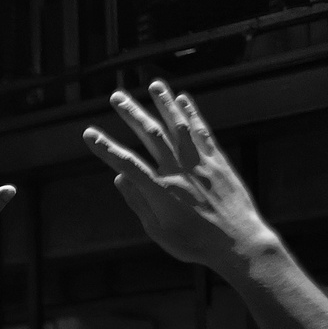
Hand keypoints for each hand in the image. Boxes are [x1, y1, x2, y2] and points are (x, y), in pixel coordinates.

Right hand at [82, 82, 275, 273]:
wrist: (239, 243)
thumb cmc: (195, 244)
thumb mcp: (159, 231)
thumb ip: (138, 202)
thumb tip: (120, 177)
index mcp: (161, 192)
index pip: (127, 163)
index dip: (106, 147)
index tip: (88, 133)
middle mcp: (180, 172)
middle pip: (152, 135)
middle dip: (132, 113)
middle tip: (117, 96)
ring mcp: (200, 164)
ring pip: (179, 127)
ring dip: (164, 104)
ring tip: (154, 84)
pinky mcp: (218, 162)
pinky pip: (203, 133)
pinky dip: (192, 115)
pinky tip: (183, 100)